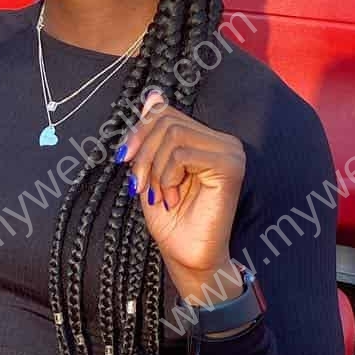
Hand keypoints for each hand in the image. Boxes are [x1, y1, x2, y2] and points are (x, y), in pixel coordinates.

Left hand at [118, 89, 246, 299]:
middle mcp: (222, 141)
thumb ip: (153, 137)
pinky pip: (183, 153)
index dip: (139, 131)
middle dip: (143, 153)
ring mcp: (229, 151)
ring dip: (154, 169)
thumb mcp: (152, 172)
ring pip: (172, 135)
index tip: (124, 160)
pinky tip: (172, 198)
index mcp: (205, 140)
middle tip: (140, 186)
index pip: (166, 113)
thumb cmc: (172, 223)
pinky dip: (167, 177)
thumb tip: (153, 95)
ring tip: (159, 196)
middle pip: (166, 120)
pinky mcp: (230, 166)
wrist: (187, 258)